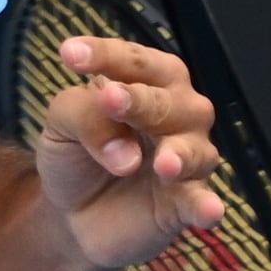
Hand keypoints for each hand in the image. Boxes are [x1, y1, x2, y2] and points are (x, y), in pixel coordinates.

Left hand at [34, 36, 223, 270]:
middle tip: (111, 99)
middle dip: (141, 100)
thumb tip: (125, 153)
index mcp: (144, 82)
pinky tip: (209, 211)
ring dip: (179, 154)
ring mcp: (185, 158)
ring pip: (192, 149)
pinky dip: (206, 206)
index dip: (105, 55)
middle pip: (167, 100)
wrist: (73, 215)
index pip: (132, 61)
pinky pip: (201, 202)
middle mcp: (175, 113)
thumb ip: (83, 116)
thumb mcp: (61, 126)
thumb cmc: (76, 154)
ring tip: (164, 164)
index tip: (70, 54)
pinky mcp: (186, 203)